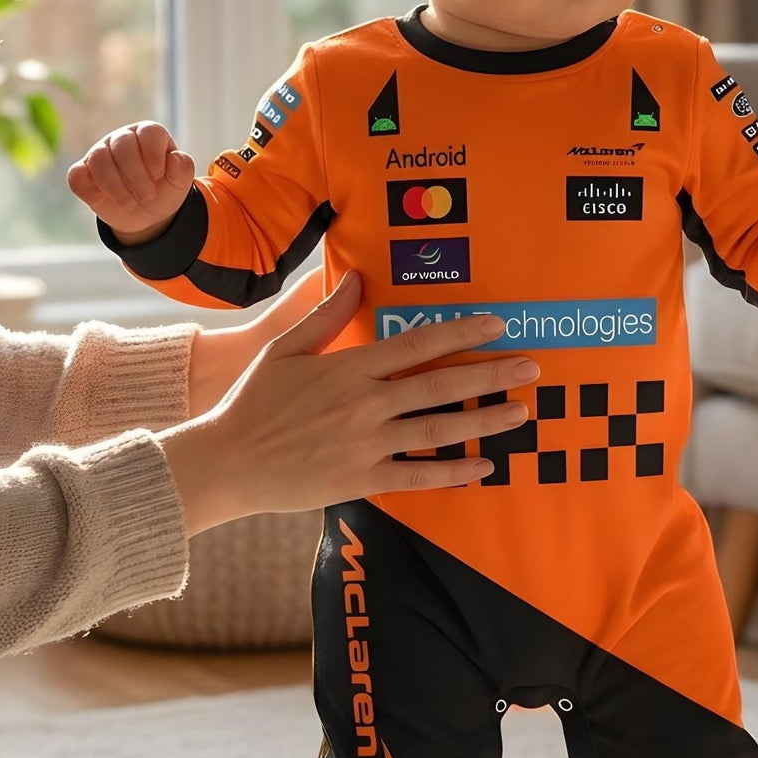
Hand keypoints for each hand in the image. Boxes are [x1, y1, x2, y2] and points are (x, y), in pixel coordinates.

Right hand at [66, 122, 196, 245]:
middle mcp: (122, 138)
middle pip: (122, 144)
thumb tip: (176, 158)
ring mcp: (99, 153)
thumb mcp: (180, 184)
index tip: (159, 176)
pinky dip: (90, 190)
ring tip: (129, 203)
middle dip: (136, 175)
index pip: (149, 131)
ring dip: (115, 185)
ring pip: (98, 158)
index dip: (154, 155)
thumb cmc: (164, 191)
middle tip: (148, 196)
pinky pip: (76, 175)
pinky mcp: (83, 172)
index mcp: (148, 134)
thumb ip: (183, 169)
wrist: (147, 215)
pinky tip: (104, 200)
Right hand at [161, 270, 538, 532]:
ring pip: (437, 430)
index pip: (416, 344)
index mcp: (349, 368)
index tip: (496, 324)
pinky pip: (418, 476)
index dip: (461, 333)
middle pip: (439, 385)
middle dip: (490, 375)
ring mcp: (366, 444)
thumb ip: (326, 315)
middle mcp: (364, 404)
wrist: (225, 462)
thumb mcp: (284, 348)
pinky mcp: (361, 480)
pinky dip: (454, 473)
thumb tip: (358, 277)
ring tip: (521, 414)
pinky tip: (485, 467)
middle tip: (532, 367)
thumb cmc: (254, 403)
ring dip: (484, 421)